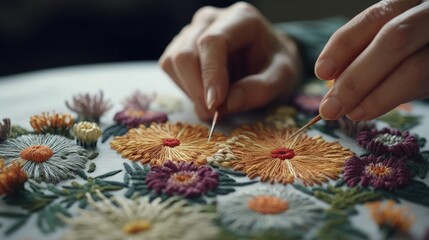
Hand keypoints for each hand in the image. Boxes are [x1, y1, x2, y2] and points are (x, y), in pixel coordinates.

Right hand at [159, 2, 301, 120]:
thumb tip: (225, 104)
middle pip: (185, 54)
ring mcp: (192, 31)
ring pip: (172, 62)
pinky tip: (204, 93)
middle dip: (196, 90)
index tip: (216, 104)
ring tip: (213, 104)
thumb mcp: (283, 77)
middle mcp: (210, 20)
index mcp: (240, 19)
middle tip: (215, 113)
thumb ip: (259, 90)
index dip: (210, 75)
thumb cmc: (274, 64)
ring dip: (189, 90)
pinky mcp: (180, 45)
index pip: (212, 42)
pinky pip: (170, 68)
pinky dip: (184, 88)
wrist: (266, 57)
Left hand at [316, 0, 428, 120]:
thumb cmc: (405, 47)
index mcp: (407, 1)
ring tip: (348, 113)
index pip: (376, 17)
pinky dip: (391, 101)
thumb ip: (363, 51)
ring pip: (415, 68)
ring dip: (375, 97)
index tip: (321, 71)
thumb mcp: (382, 39)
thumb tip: (331, 79)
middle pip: (395, 40)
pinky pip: (424, 86)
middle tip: (329, 108)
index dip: (345, 44)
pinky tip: (367, 110)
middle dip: (356, 78)